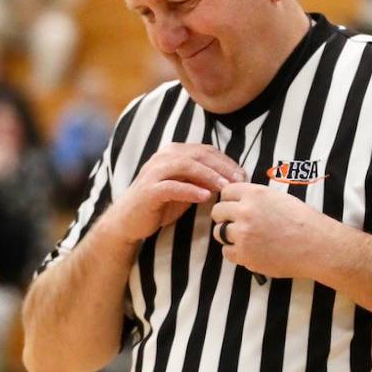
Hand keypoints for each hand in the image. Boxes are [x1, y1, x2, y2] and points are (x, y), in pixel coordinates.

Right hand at [100, 143, 245, 248]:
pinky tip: (205, 196)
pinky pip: (172, 187)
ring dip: (209, 176)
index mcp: (173, 153)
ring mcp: (154, 172)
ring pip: (186, 166)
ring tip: (226, 187)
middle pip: (198, 155)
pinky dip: (190, 190)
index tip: (243, 175)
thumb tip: (232, 179)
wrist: (129, 221)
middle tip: (240, 180)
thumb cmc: (160, 204)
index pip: (205, 150)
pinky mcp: (148, 191)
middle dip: (222, 167)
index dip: (226, 161)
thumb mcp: (186, 188)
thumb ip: (203, 180)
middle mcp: (163, 157)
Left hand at [211, 182, 325, 279]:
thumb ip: (255, 198)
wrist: (316, 246)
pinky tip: (249, 250)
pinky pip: (227, 252)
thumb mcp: (278, 198)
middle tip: (235, 223)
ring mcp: (243, 235)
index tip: (234, 206)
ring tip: (244, 237)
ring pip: (219, 233)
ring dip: (228, 235)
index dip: (229, 200)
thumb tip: (238, 202)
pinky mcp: (245, 255)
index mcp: (254, 194)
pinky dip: (235, 252)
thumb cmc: (303, 221)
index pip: (226, 192)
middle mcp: (245, 212)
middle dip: (224, 217)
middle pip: (218, 212)